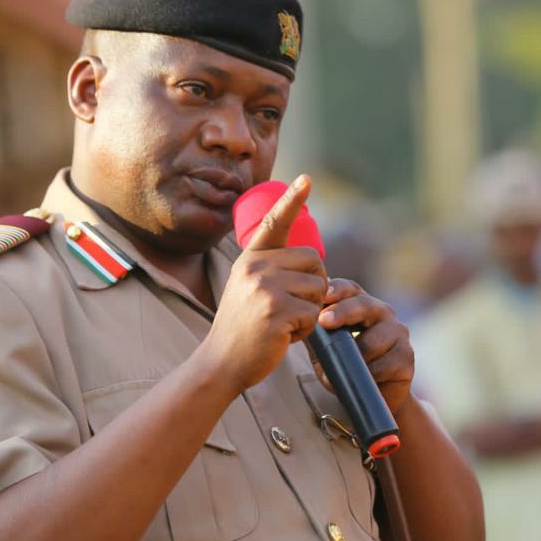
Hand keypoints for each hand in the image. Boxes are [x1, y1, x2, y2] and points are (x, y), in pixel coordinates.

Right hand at [201, 175, 327, 390]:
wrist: (221, 362)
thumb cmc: (243, 327)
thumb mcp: (249, 287)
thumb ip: (274, 270)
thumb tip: (314, 262)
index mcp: (250, 258)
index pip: (276, 223)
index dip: (293, 200)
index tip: (306, 179)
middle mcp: (256, 267)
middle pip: (315, 261)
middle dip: (315, 286)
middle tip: (292, 307)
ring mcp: (265, 289)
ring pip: (318, 289)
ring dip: (310, 311)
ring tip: (283, 324)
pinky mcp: (276, 312)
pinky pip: (314, 314)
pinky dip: (306, 331)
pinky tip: (283, 337)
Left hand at [316, 278, 413, 415]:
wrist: (373, 396)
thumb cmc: (347, 365)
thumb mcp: (326, 347)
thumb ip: (316, 333)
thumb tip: (298, 322)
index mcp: (362, 304)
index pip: (350, 289)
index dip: (337, 289)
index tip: (324, 295)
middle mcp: (383, 313)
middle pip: (364, 306)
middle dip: (343, 311)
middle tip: (323, 321)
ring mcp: (398, 334)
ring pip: (373, 340)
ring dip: (350, 357)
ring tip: (331, 374)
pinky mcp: (406, 359)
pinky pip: (384, 365)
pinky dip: (366, 375)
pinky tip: (358, 380)